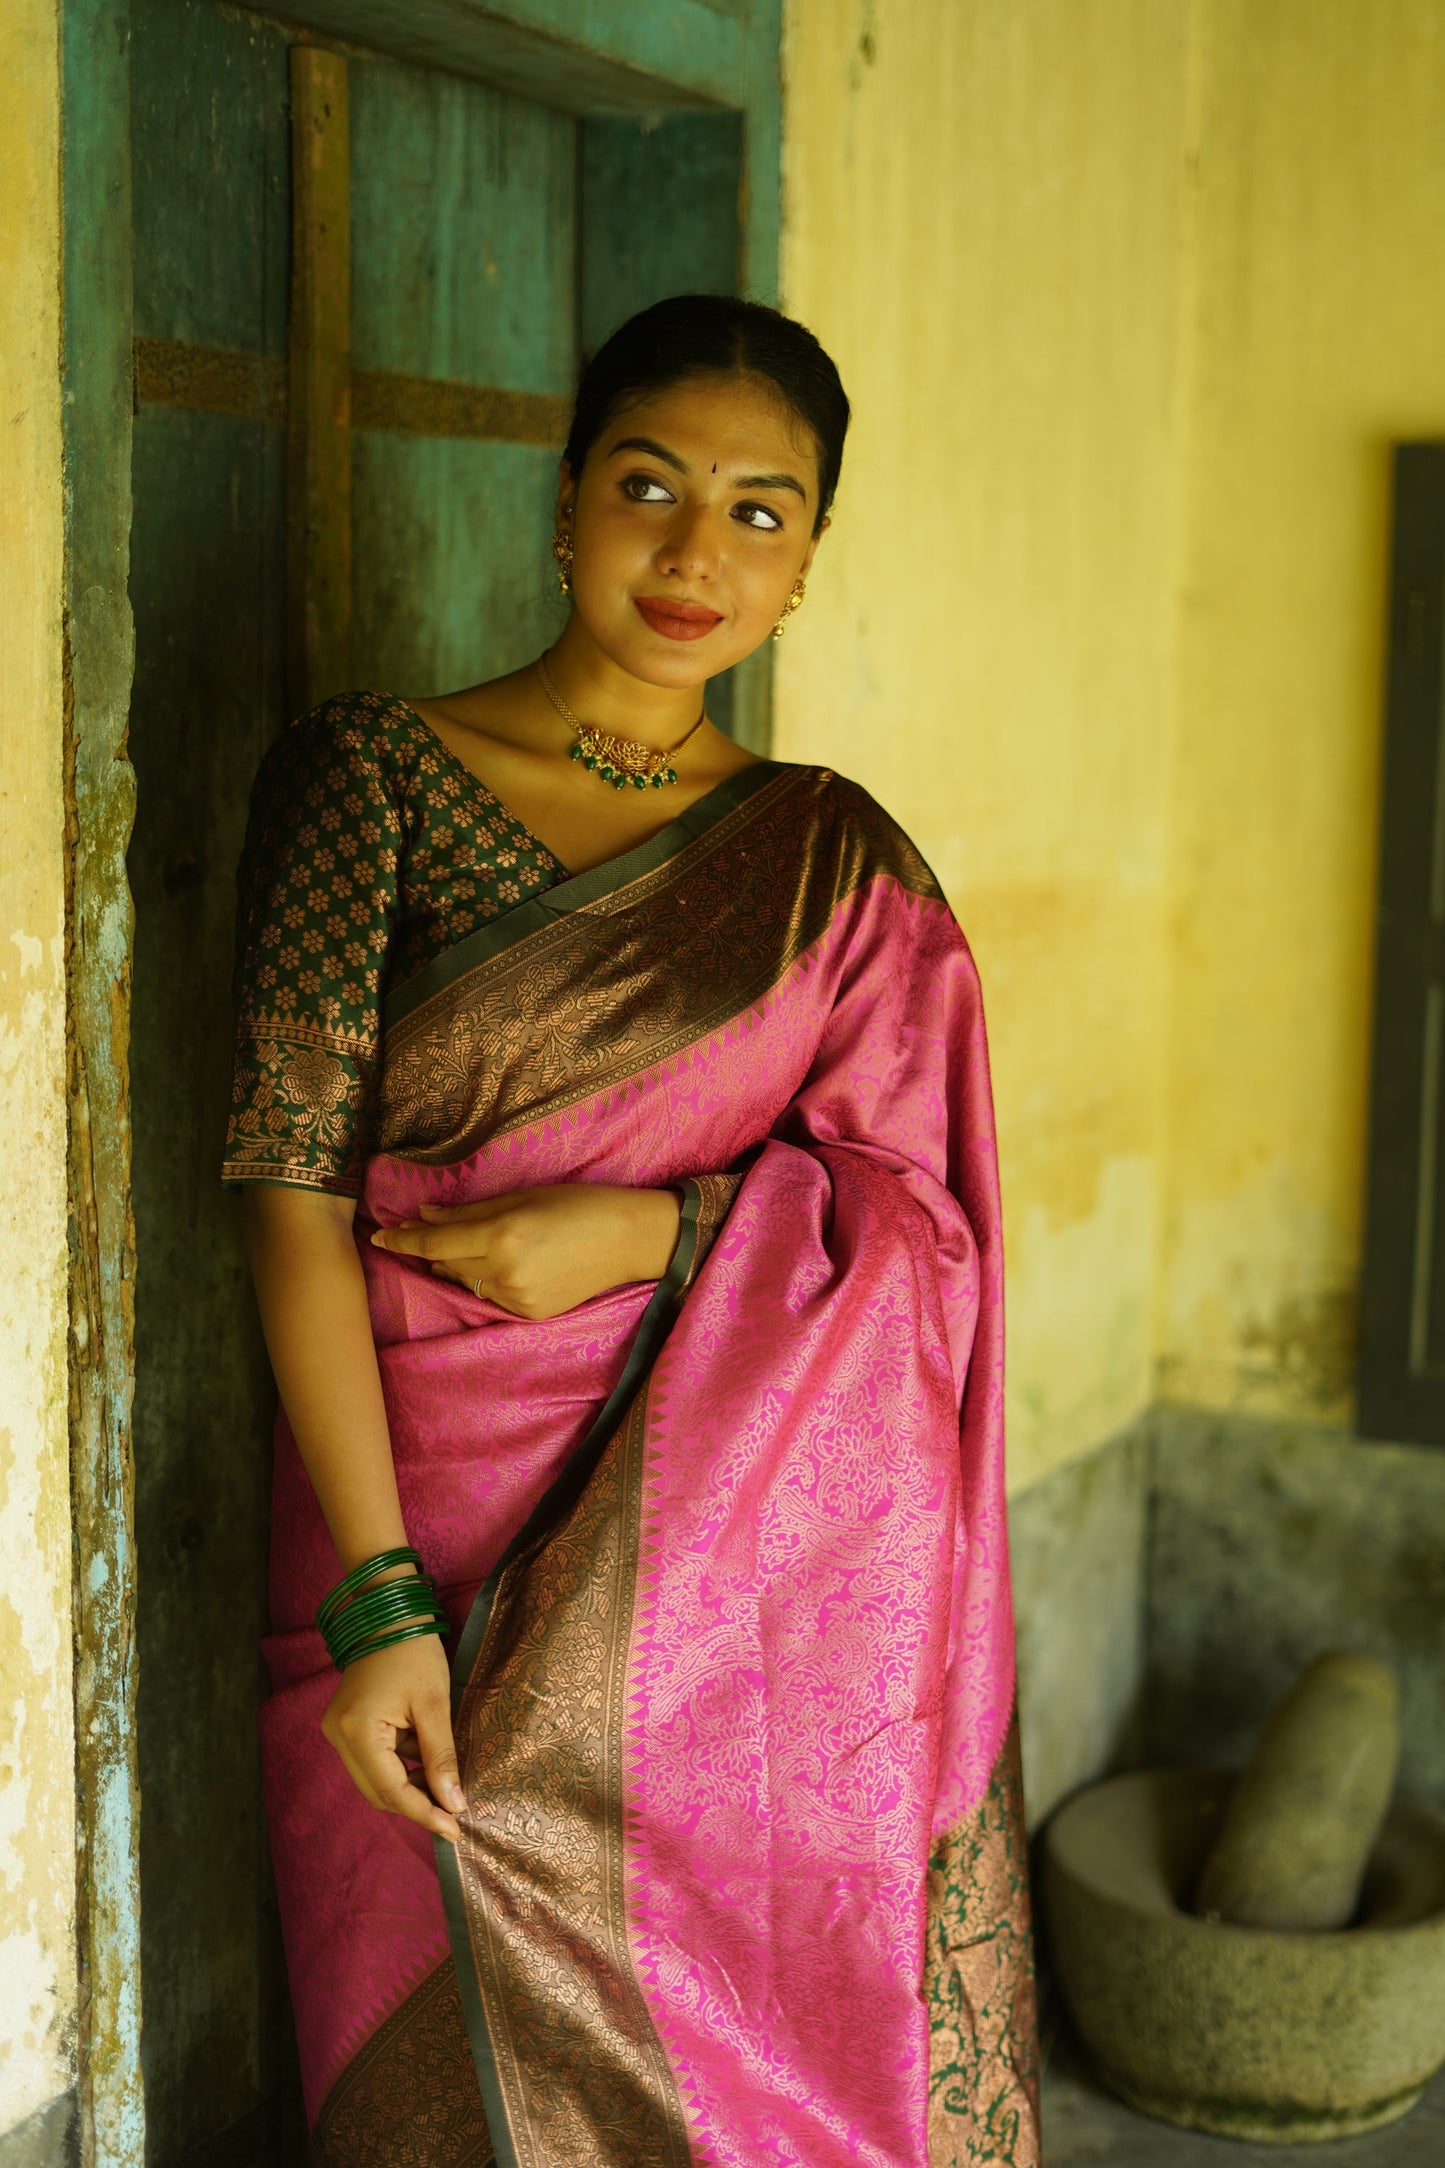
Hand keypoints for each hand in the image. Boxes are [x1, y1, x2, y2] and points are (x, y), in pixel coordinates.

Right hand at [321, 1632, 463, 1843]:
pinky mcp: (344, 1725)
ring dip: (408, 1785)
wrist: (388, 1613)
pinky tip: (424, 1760)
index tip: (455, 1830)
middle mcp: (338, 1737)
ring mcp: (337, 1732)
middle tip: (453, 1813)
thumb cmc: (415, 1651)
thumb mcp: (434, 1705)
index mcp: (357, 1731)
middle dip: (416, 1804)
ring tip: (444, 1782)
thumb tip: (454, 1804)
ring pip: (374, 1780)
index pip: (391, 1790)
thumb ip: (441, 1757)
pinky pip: (372, 1761)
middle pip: (378, 1792)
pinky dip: (399, 1767)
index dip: (424, 1813)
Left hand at [370, 1183, 680, 1319]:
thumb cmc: (579, 1205)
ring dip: (461, 1265)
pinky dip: (489, 1280)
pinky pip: (492, 1296)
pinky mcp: (531, 1313)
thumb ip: (470, 1211)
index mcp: (502, 1235)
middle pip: (446, 1264)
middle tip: (427, 1230)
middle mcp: (505, 1272)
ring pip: (467, 1283)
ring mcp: (518, 1298)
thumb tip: (426, 1215)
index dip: (404, 1238)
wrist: (630, 1240)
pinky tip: (509, 1264)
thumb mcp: (522, 1197)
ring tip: (481, 1245)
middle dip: (433, 1249)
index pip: (434, 1242)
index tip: (380, 1235)